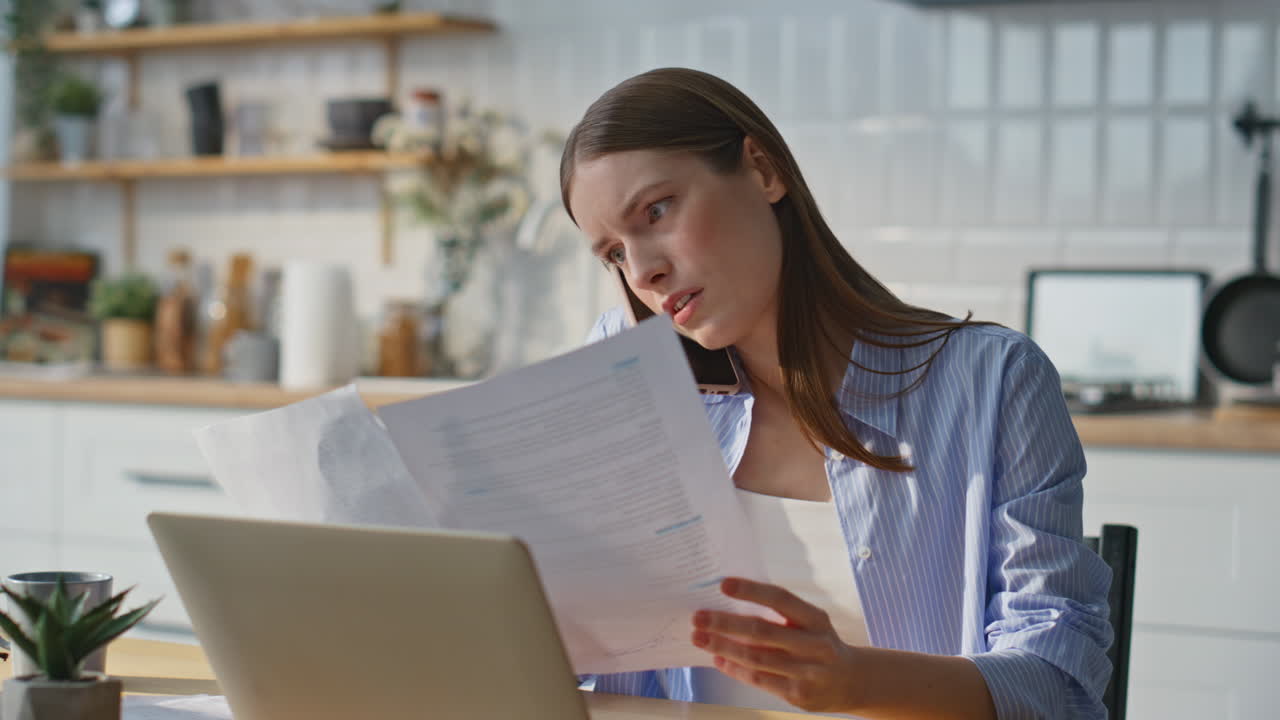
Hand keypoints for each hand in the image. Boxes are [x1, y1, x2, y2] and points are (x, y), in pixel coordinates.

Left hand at [691, 577, 861, 713]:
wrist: (852, 681)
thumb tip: (730, 605)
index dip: (752, 591)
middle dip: (725, 623)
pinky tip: (718, 658)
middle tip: (698, 616)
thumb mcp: (809, 623)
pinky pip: (759, 679)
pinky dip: (734, 668)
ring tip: (698, 637)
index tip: (723, 584)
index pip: (781, 599)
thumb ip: (779, 615)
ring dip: (722, 647)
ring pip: (756, 658)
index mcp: (816, 619)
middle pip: (762, 631)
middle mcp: (815, 645)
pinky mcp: (798, 695)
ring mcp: (808, 672)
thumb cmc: (819, 643)